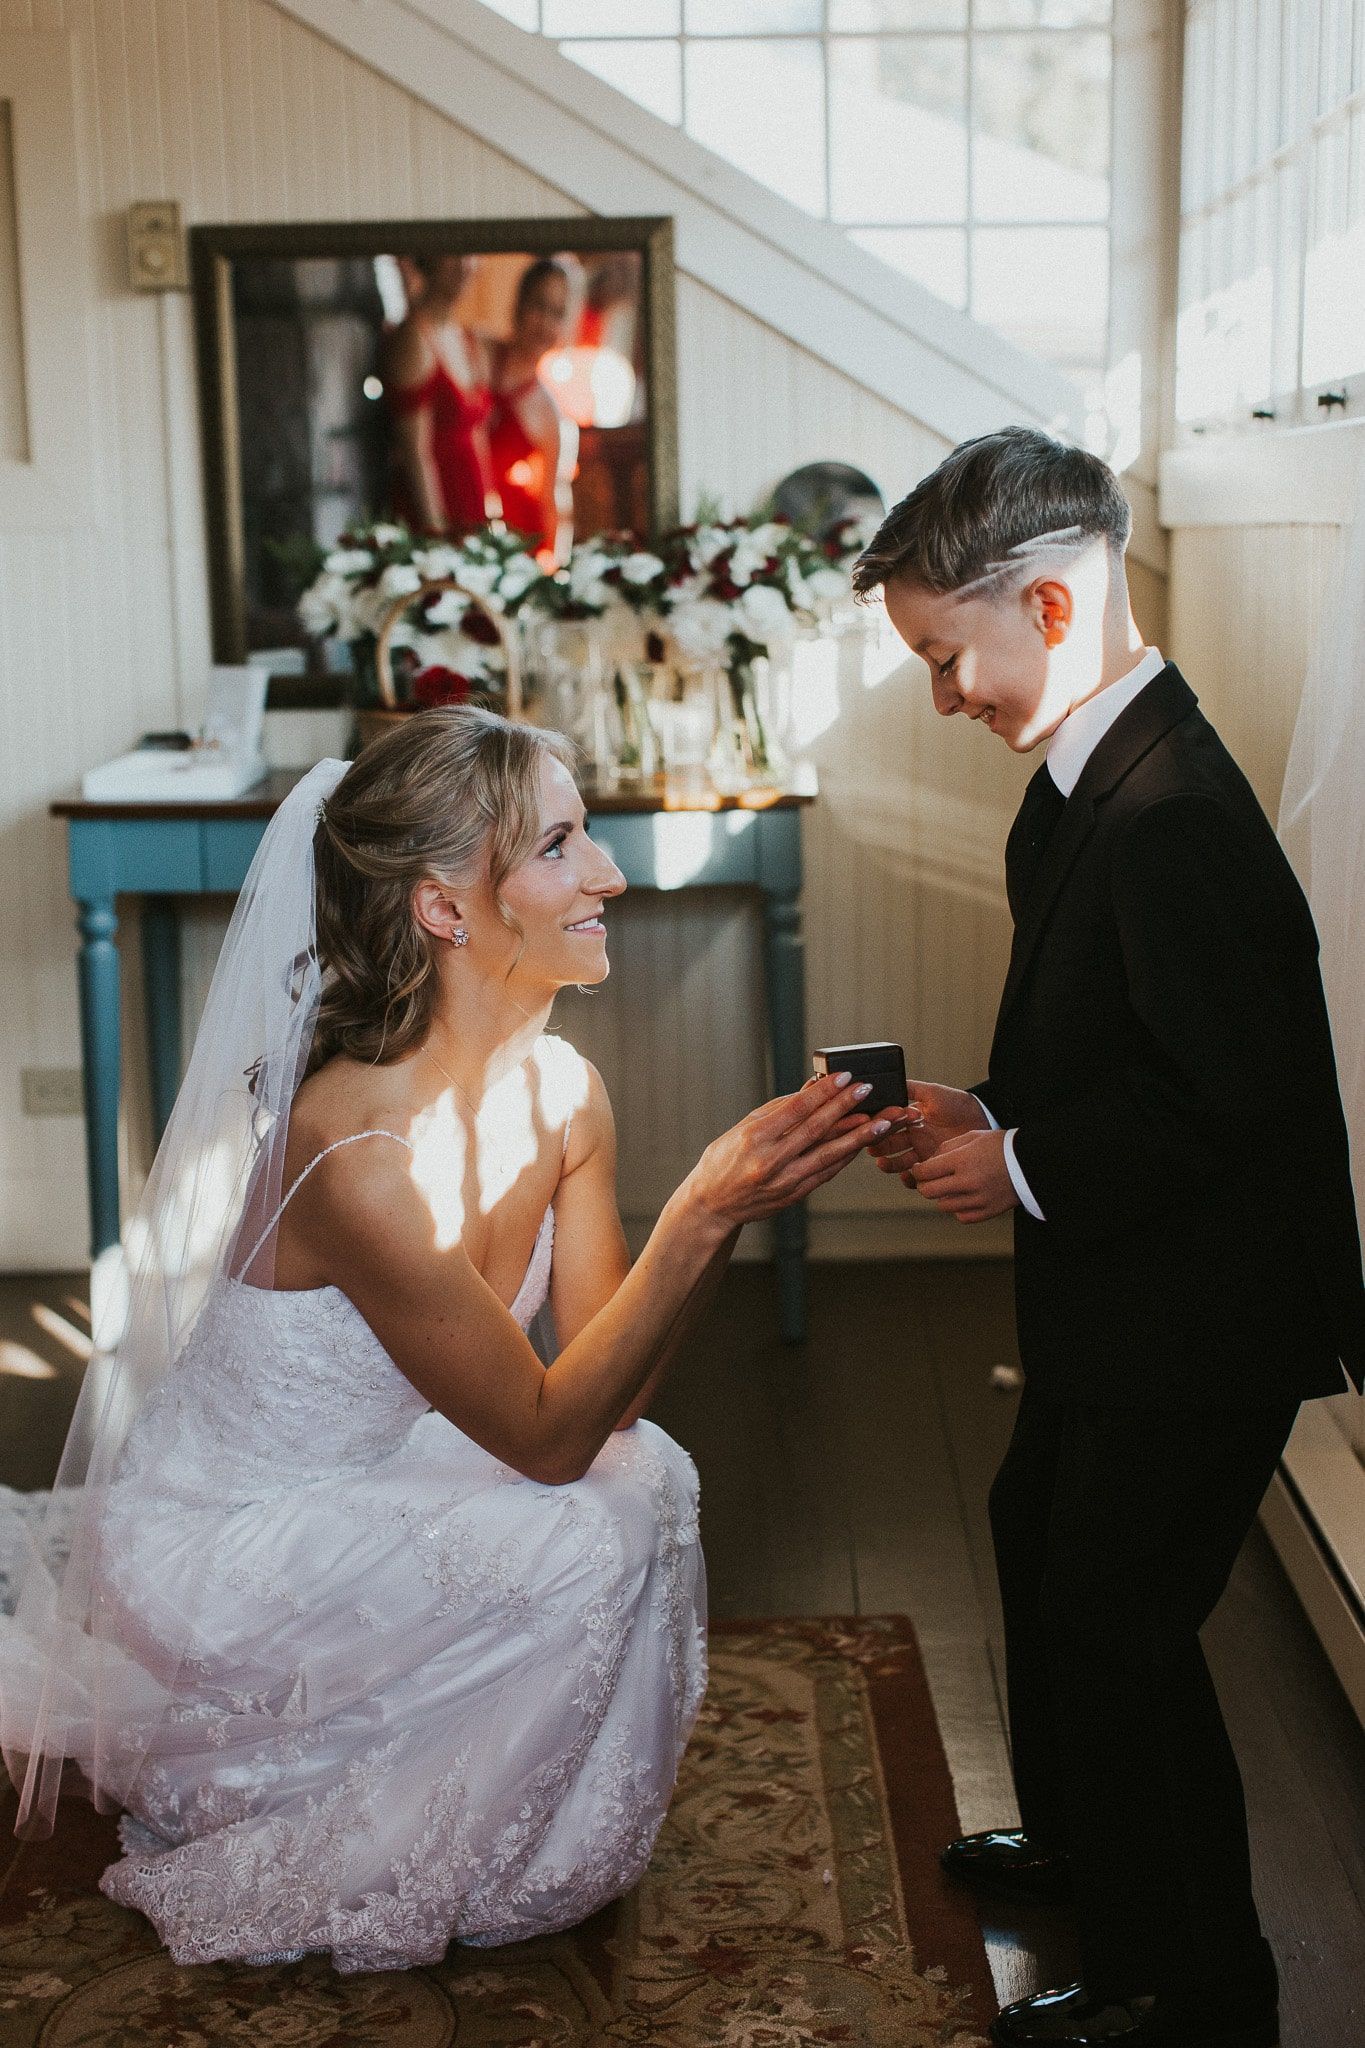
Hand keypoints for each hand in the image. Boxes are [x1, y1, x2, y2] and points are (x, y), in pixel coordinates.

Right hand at [687, 1072, 886, 1231]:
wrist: (712, 1204)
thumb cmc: (724, 1160)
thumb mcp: (744, 1127)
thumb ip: (780, 1108)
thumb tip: (812, 1087)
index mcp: (754, 1138)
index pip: (796, 1110)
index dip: (823, 1092)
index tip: (845, 1077)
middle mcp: (770, 1160)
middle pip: (816, 1129)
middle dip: (845, 1107)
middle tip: (868, 1090)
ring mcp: (784, 1181)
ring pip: (828, 1154)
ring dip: (858, 1136)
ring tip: (881, 1120)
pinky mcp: (795, 1195)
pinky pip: (826, 1172)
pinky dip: (845, 1156)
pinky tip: (862, 1142)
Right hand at [868, 1080, 988, 1176]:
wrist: (982, 1119)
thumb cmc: (958, 1103)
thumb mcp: (932, 1093)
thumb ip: (911, 1089)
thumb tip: (890, 1082)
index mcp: (908, 1120)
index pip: (887, 1125)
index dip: (878, 1127)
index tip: (871, 1128)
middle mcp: (912, 1138)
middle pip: (887, 1145)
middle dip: (878, 1147)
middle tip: (872, 1149)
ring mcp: (922, 1153)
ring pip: (898, 1163)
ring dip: (888, 1165)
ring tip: (883, 1164)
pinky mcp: (934, 1166)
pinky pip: (917, 1177)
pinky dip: (909, 1179)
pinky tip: (907, 1175)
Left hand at [910, 1128, 1018, 1223]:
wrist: (1031, 1162)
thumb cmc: (1002, 1146)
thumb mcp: (973, 1137)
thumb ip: (947, 1148)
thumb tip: (928, 1162)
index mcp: (962, 1160)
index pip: (924, 1172)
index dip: (917, 1170)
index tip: (919, 1168)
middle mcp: (968, 1182)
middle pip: (928, 1191)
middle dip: (924, 1184)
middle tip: (929, 1179)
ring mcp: (978, 1199)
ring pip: (942, 1205)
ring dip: (942, 1196)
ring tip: (951, 1186)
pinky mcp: (987, 1212)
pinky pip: (960, 1216)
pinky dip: (958, 1208)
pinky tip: (965, 1196)